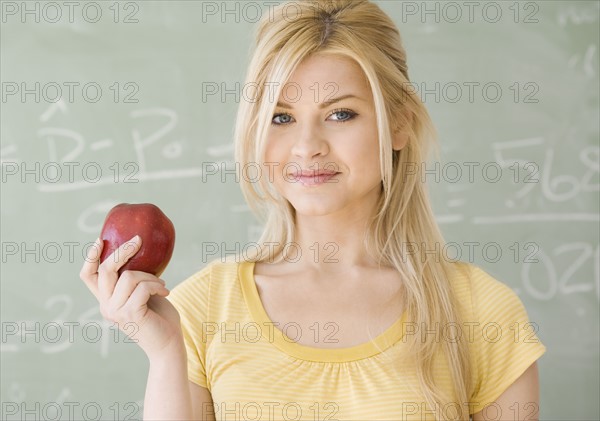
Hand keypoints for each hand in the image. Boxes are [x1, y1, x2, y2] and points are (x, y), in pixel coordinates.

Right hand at [79, 236, 182, 359]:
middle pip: (105, 270)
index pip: (88, 277)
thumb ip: (135, 279)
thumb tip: (139, 250)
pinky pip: (142, 287)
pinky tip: (166, 291)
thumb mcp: (144, 292)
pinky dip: (157, 285)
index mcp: (106, 300)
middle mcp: (106, 306)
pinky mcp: (129, 314)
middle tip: (139, 240)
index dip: (90, 257)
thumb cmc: (160, 317)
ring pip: (129, 277)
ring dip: (150, 276)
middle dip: (123, 251)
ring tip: (161, 283)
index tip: (100, 240)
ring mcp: (116, 311)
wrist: (169, 343)